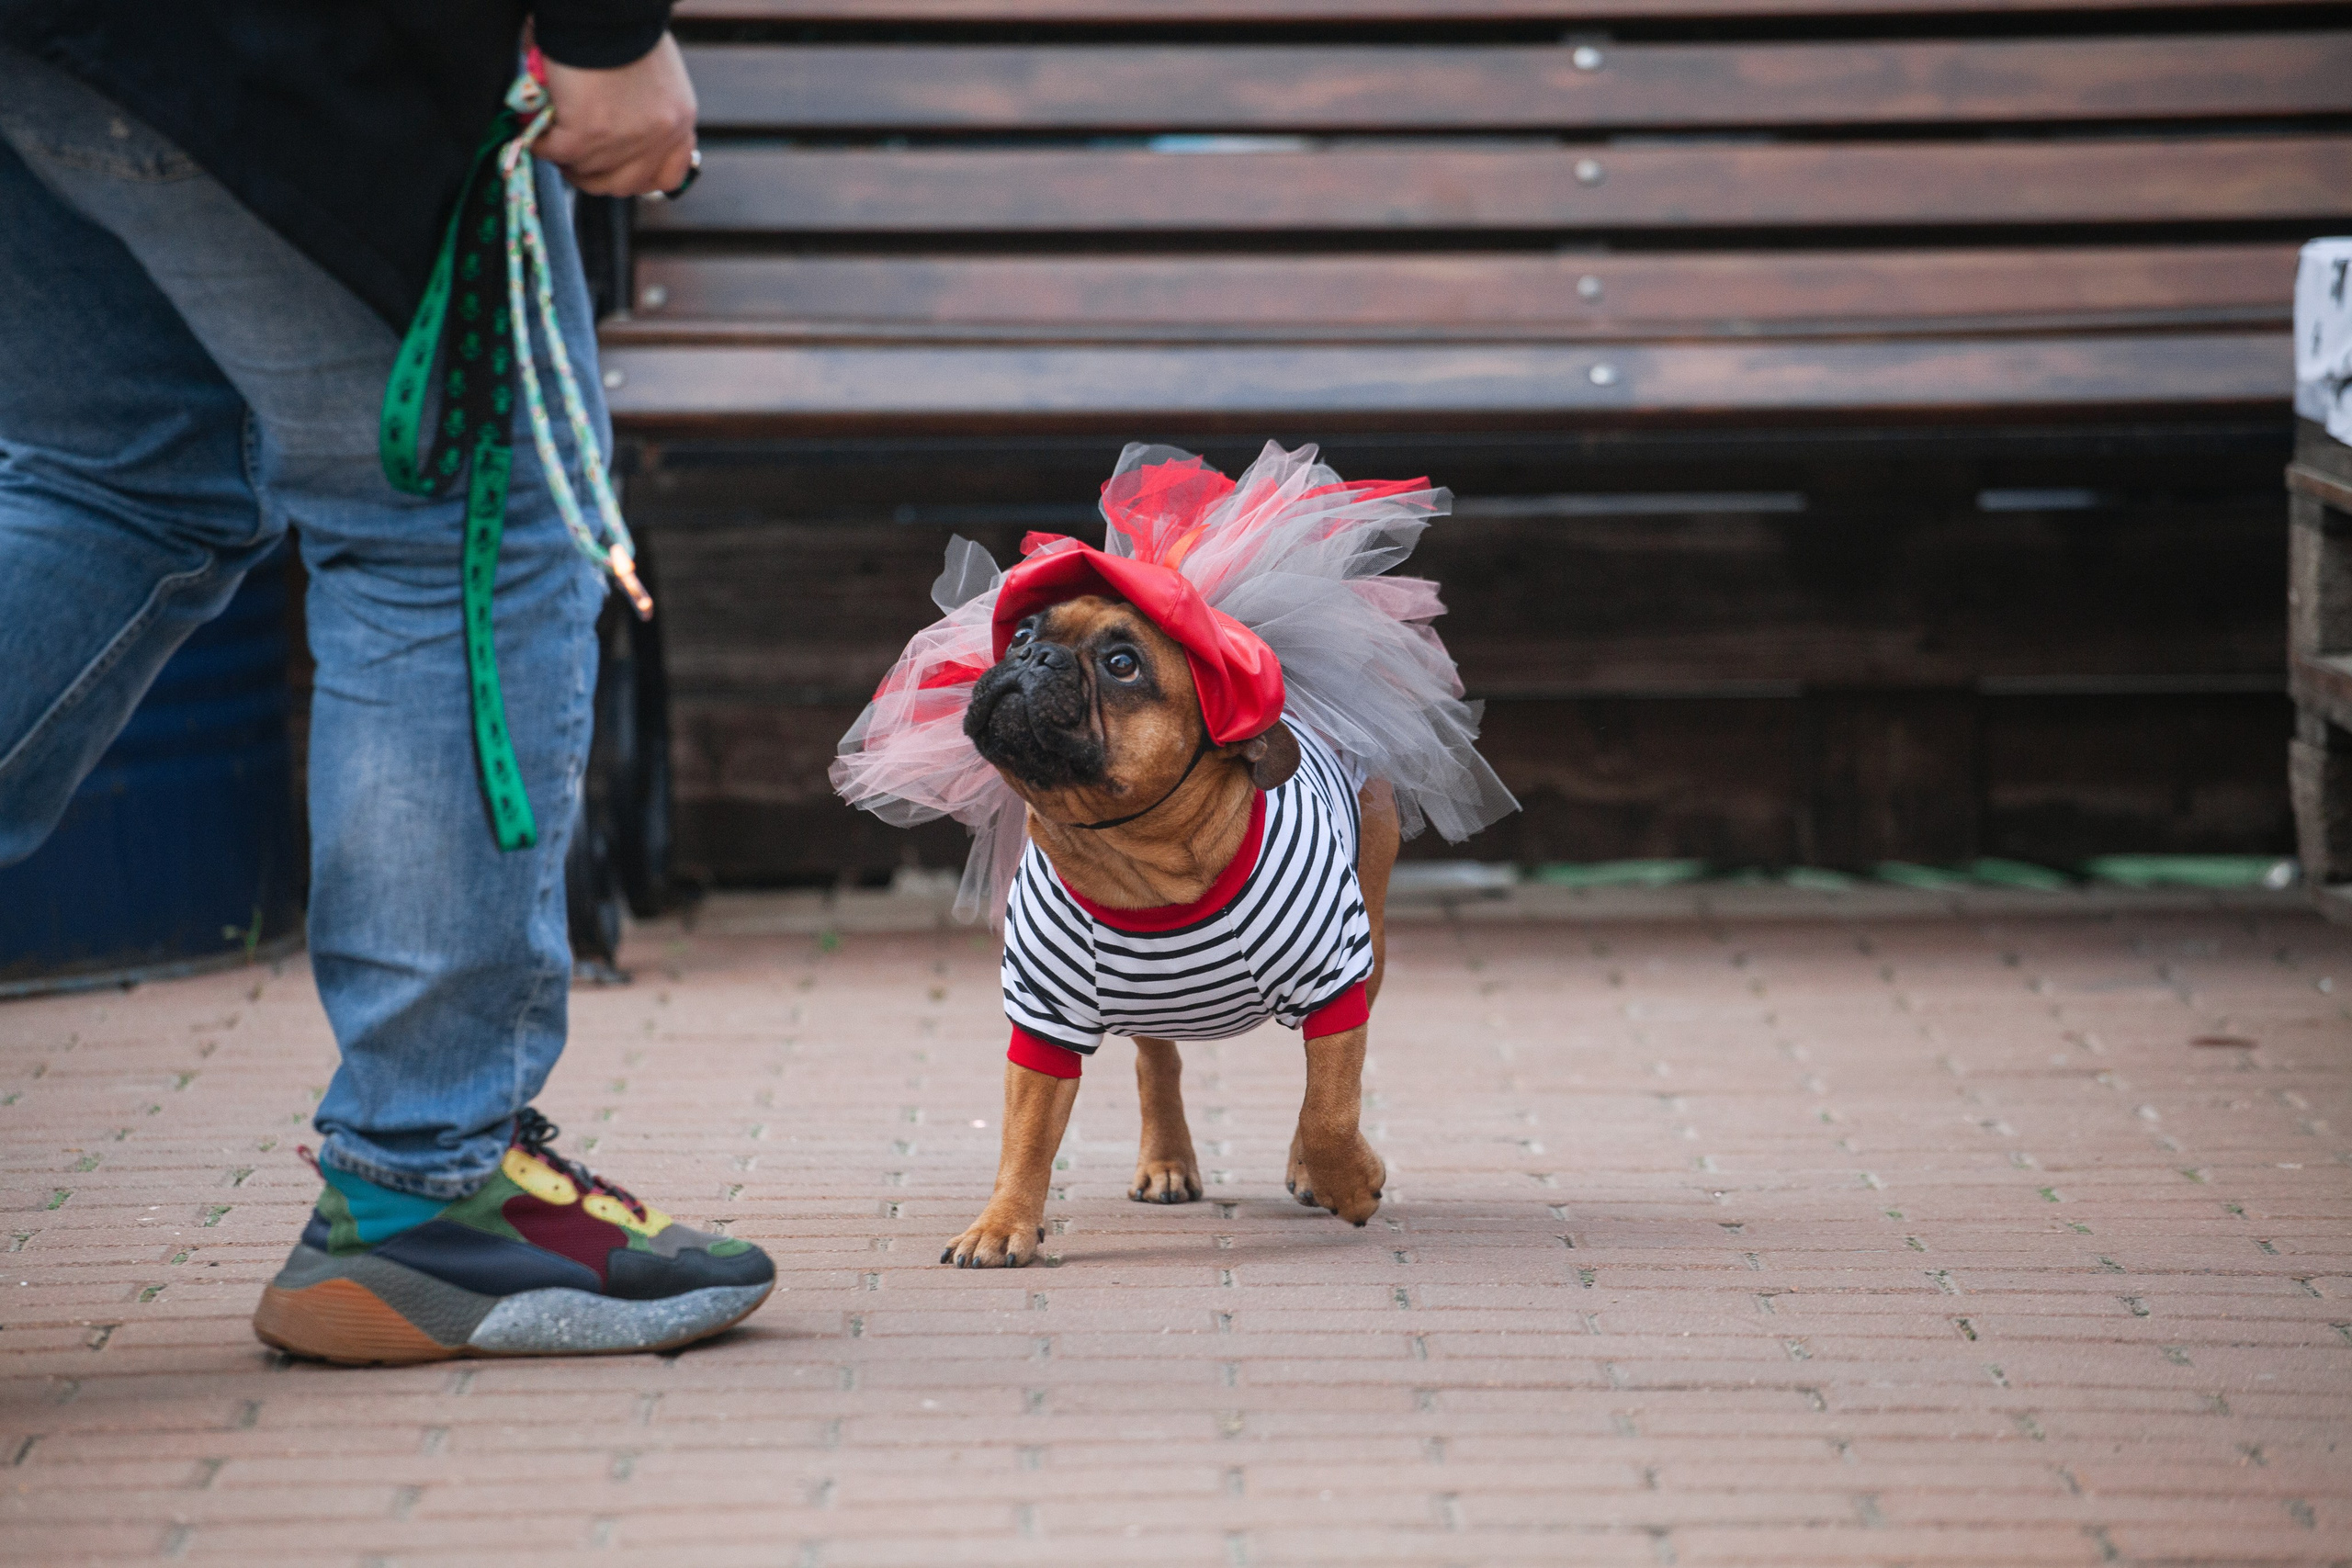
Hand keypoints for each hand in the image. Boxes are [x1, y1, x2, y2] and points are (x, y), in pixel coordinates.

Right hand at [536, 33, 697, 196]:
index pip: (667, 177)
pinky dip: (540, 145)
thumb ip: (648, 111)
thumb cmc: (623, 31)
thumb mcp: (656, 79)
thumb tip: (619, 134)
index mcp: (679, 121)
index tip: (617, 170)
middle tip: (575, 159)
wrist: (604, 12)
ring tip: (553, 140)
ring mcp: (624, 141)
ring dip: (566, 160)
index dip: (638, 178)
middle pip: (624, 184)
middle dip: (596, 175)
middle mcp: (659, 138)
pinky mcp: (587, 135)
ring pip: (587, 173)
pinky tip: (535, 132)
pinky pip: (555, 154)